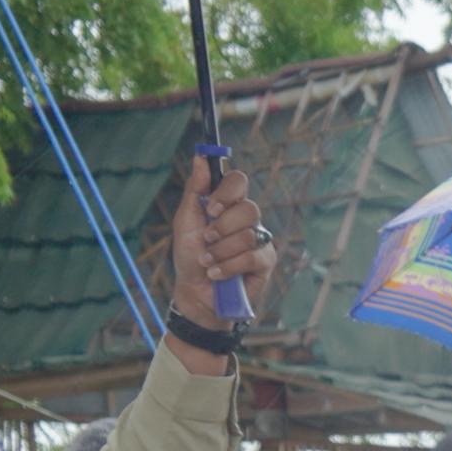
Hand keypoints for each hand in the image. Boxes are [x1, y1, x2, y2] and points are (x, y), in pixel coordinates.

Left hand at [164, 155, 269, 370]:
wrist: (195, 293)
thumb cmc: (190, 257)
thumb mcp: (186, 221)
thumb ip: (195, 190)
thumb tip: (199, 157)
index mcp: (227, 204)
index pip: (238, 181)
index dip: (227, 191)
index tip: (212, 207)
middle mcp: (246, 219)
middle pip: (248, 208)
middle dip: (222, 226)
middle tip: (207, 239)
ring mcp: (259, 240)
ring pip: (248, 235)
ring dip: (221, 251)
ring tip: (208, 262)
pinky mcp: (266, 262)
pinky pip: (252, 256)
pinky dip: (229, 266)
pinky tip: (217, 274)